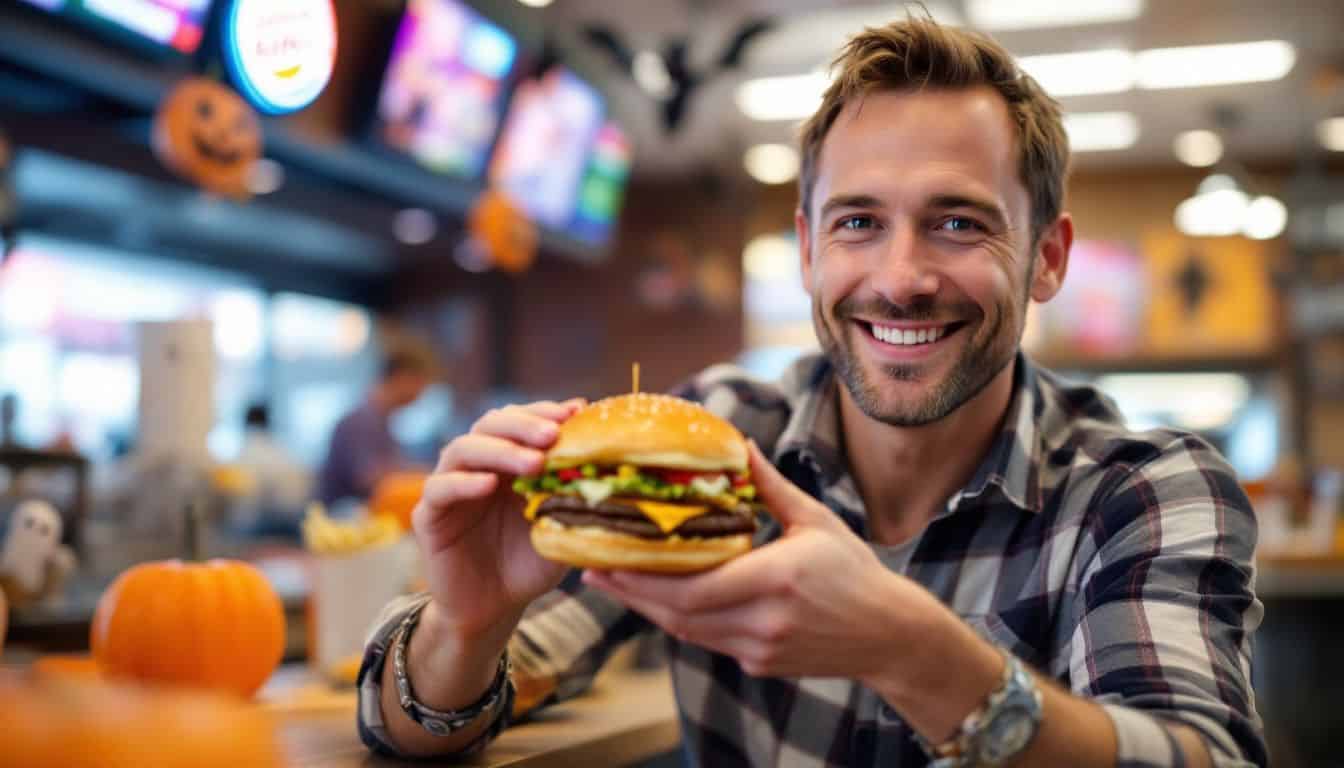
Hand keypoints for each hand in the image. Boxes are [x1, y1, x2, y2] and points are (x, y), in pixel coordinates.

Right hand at [414, 399, 583, 638]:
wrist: (494, 609)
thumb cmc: (530, 563)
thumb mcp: (560, 527)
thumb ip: (573, 494)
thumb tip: (608, 461)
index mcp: (507, 460)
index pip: (520, 420)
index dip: (544, 411)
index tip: (575, 412)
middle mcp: (476, 465)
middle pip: (490, 424)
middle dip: (524, 424)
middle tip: (553, 434)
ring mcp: (450, 487)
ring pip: (463, 449)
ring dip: (499, 450)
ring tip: (533, 462)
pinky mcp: (429, 516)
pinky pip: (440, 488)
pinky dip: (463, 482)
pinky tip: (489, 485)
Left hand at [584, 441, 946, 679]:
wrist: (891, 636)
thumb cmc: (854, 571)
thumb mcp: (814, 520)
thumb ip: (771, 486)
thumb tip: (739, 443)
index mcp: (777, 578)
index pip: (694, 586)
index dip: (644, 578)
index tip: (608, 557)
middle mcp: (764, 619)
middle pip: (679, 613)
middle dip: (630, 594)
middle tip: (590, 571)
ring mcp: (760, 648)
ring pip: (687, 632)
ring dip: (646, 609)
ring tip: (612, 583)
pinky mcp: (759, 664)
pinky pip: (707, 641)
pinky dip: (679, 620)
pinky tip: (658, 599)